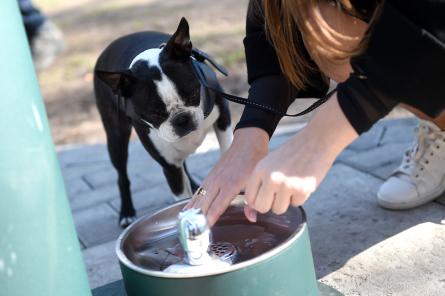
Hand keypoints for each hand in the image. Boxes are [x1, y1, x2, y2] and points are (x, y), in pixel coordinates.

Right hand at [184, 127, 268, 225]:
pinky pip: (199, 191)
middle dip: (197, 218)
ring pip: (199, 197)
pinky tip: (187, 210)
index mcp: (231, 185)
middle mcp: (219, 182)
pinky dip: (192, 201)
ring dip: (192, 211)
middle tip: (192, 233)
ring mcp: (213, 178)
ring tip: (184, 224)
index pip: (217, 206)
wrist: (248, 143)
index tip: (203, 229)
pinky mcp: (210, 175)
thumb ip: (253, 202)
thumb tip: (251, 218)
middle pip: (204, 203)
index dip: (210, 218)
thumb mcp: (256, 182)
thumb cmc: (254, 162)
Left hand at [244, 94, 357, 219]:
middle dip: (269, 205)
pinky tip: (303, 182)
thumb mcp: (270, 162)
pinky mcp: (302, 190)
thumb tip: (253, 207)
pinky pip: (296, 204)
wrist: (316, 141)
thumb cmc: (292, 153)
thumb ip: (261, 181)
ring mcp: (286, 185)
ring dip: (285, 202)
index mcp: (260, 169)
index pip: (250, 197)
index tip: (264, 198)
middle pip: (262, 208)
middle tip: (278, 196)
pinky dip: (300, 197)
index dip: (257, 201)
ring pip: (278, 209)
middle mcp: (271, 178)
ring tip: (292, 186)